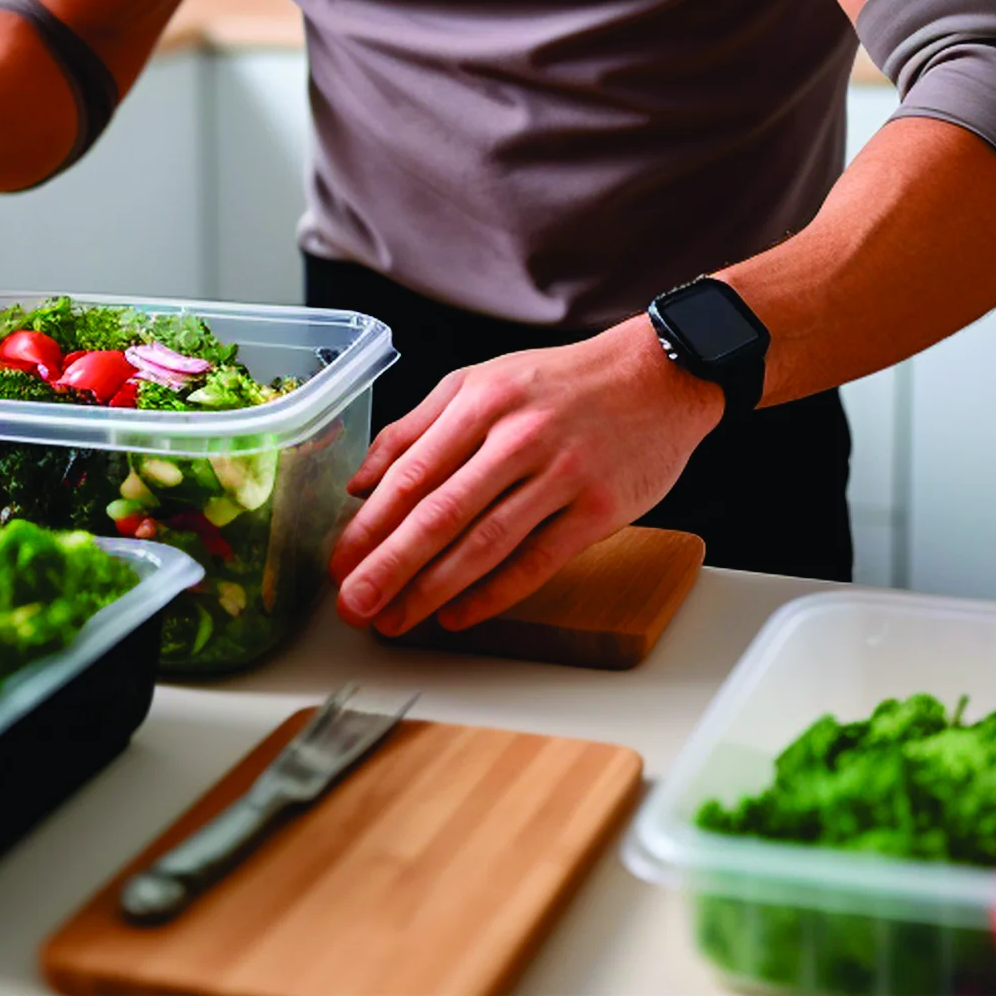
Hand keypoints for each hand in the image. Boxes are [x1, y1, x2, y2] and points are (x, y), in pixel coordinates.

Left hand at [328, 321, 721, 635]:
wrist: (656, 376)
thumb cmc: (559, 382)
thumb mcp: (479, 382)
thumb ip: (416, 429)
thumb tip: (361, 482)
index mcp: (480, 402)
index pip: (413, 471)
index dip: (371, 522)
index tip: (339, 560)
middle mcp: (518, 437)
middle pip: (441, 512)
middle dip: (390, 565)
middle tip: (354, 604)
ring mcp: (562, 475)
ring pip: (485, 542)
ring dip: (433, 589)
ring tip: (395, 618)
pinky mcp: (599, 510)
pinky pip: (537, 561)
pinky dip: (494, 594)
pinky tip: (457, 615)